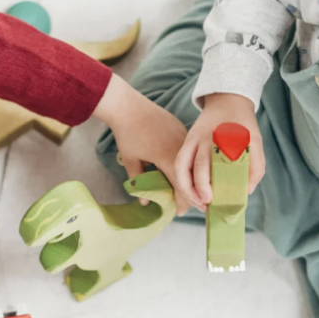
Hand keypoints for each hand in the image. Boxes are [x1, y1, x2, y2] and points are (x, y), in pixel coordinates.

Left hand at [94, 74, 191, 213]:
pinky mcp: (182, 129)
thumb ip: (139, 182)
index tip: (181, 212)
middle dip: (189, 192)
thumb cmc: (127, 133)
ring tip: (186, 188)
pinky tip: (184, 169)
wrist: (128, 105)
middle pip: (190, 176)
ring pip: (191, 163)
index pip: (181, 186)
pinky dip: (187, 162)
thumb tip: (144, 202)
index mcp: (167, 158)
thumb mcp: (131, 160)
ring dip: (189, 176)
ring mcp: (182, 137)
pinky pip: (187, 150)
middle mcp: (180, 148)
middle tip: (185, 204)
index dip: (182, 202)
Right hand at [173, 93, 264, 210]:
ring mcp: (193, 139)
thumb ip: (256, 166)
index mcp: (225, 138)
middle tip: (207, 204)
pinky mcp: (187, 141)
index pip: (220, 163)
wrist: (228, 101)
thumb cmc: (243, 125)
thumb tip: (246, 190)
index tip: (214, 200)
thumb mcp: (256, 142)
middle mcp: (206, 139)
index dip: (213, 183)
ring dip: (186, 188)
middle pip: (199, 166)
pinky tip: (190, 193)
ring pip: (182, 166)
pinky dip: (181, 180)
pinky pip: (179, 163)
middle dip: (200, 188)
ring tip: (197, 203)